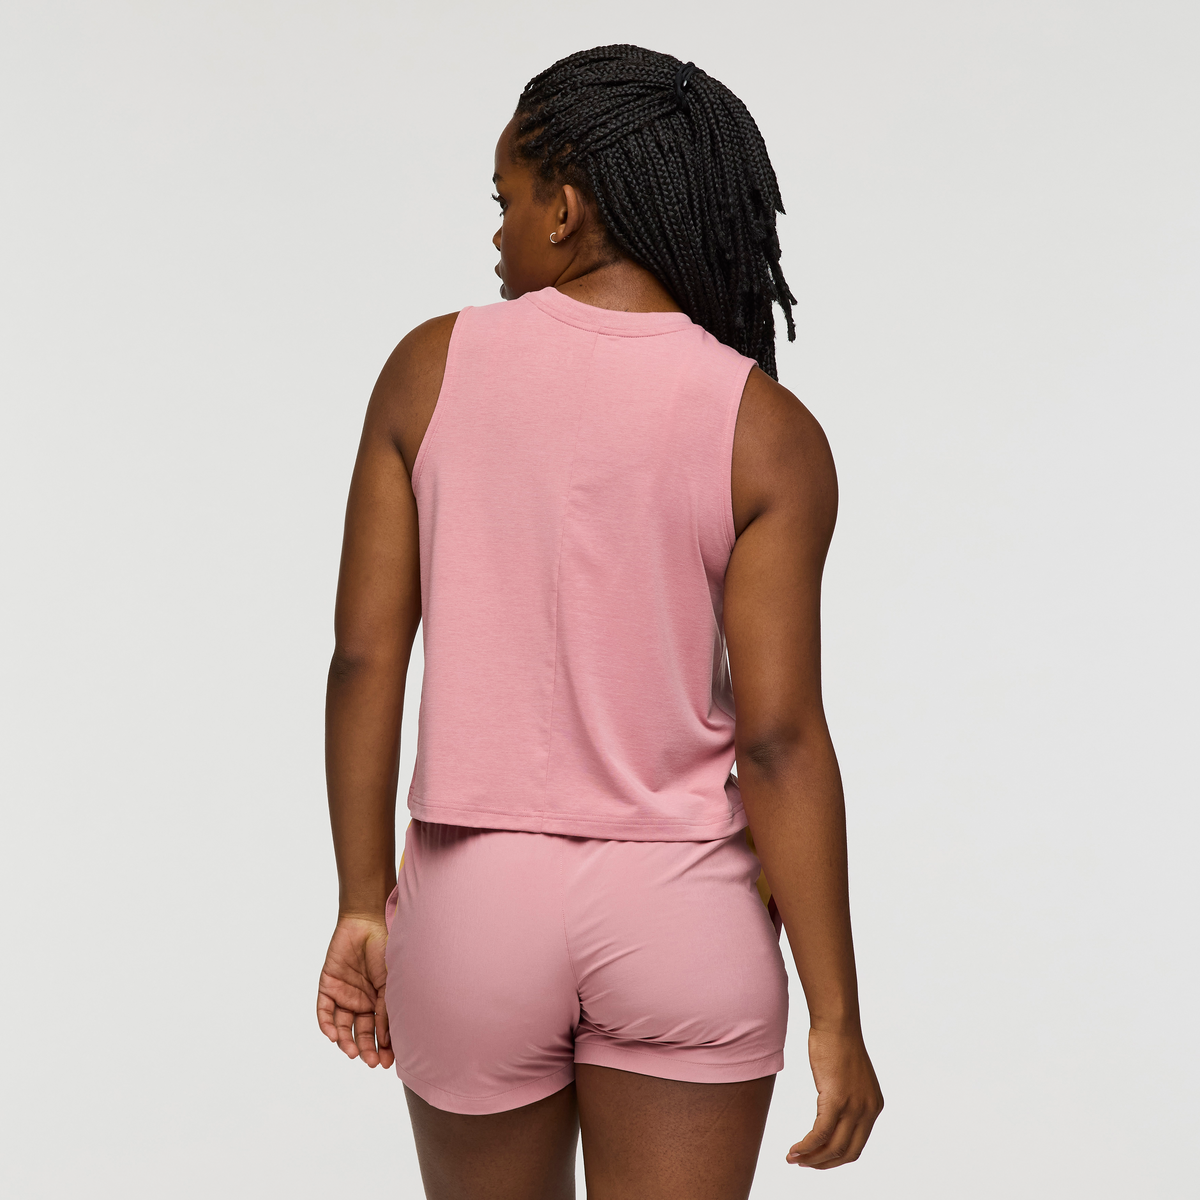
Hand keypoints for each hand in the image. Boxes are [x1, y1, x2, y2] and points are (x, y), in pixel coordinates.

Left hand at [316, 914, 393, 1068]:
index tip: (388, 1063)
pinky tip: (334, 1036)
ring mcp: (344, 994)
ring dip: (346, 1042)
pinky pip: (324, 1011)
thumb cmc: (385, 948)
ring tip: (352, 1053)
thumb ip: (386, 1008)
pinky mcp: (327, 986)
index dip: (384, 1047)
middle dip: (366, 1049)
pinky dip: (327, 1025)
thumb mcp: (391, 982)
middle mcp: (361, 1000)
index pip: (381, 1030)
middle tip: (371, 1061)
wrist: (367, 922)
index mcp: (379, 1000)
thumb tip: (387, 1039)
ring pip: (342, 1026)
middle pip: (361, 1032)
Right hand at [786, 1026, 882, 1168]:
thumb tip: (832, 1113)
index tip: (817, 1158)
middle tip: (804, 1164)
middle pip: (847, 1153)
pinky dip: (806, 1146)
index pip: (856, 1145)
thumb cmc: (837, 1043)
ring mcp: (854, 1106)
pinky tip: (794, 1149)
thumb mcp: (849, 1077)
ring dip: (812, 1158)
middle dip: (824, 1164)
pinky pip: (820, 1134)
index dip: (836, 1158)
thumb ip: (847, 1098)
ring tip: (793, 1158)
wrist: (836, 1023)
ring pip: (833, 1148)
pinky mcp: (837, 1100)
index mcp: (873, 1106)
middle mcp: (868, 1110)